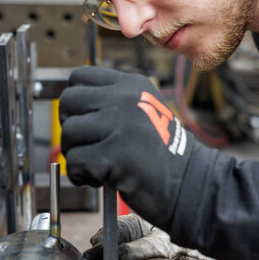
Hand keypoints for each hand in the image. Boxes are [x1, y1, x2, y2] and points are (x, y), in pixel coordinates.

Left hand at [60, 66, 200, 225]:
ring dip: (77, 154)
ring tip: (100, 164)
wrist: (190, 183)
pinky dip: (82, 176)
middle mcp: (124, 98)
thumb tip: (70, 107)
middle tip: (90, 145)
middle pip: (68, 101)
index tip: (86, 121)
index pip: (79, 77)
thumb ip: (112, 101)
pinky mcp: (113, 155)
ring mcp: (118, 125)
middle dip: (72, 127)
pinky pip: (74, 162)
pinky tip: (102, 178)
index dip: (76, 102)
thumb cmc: (164, 153)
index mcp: (131, 85)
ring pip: (68, 133)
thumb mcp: (144, 109)